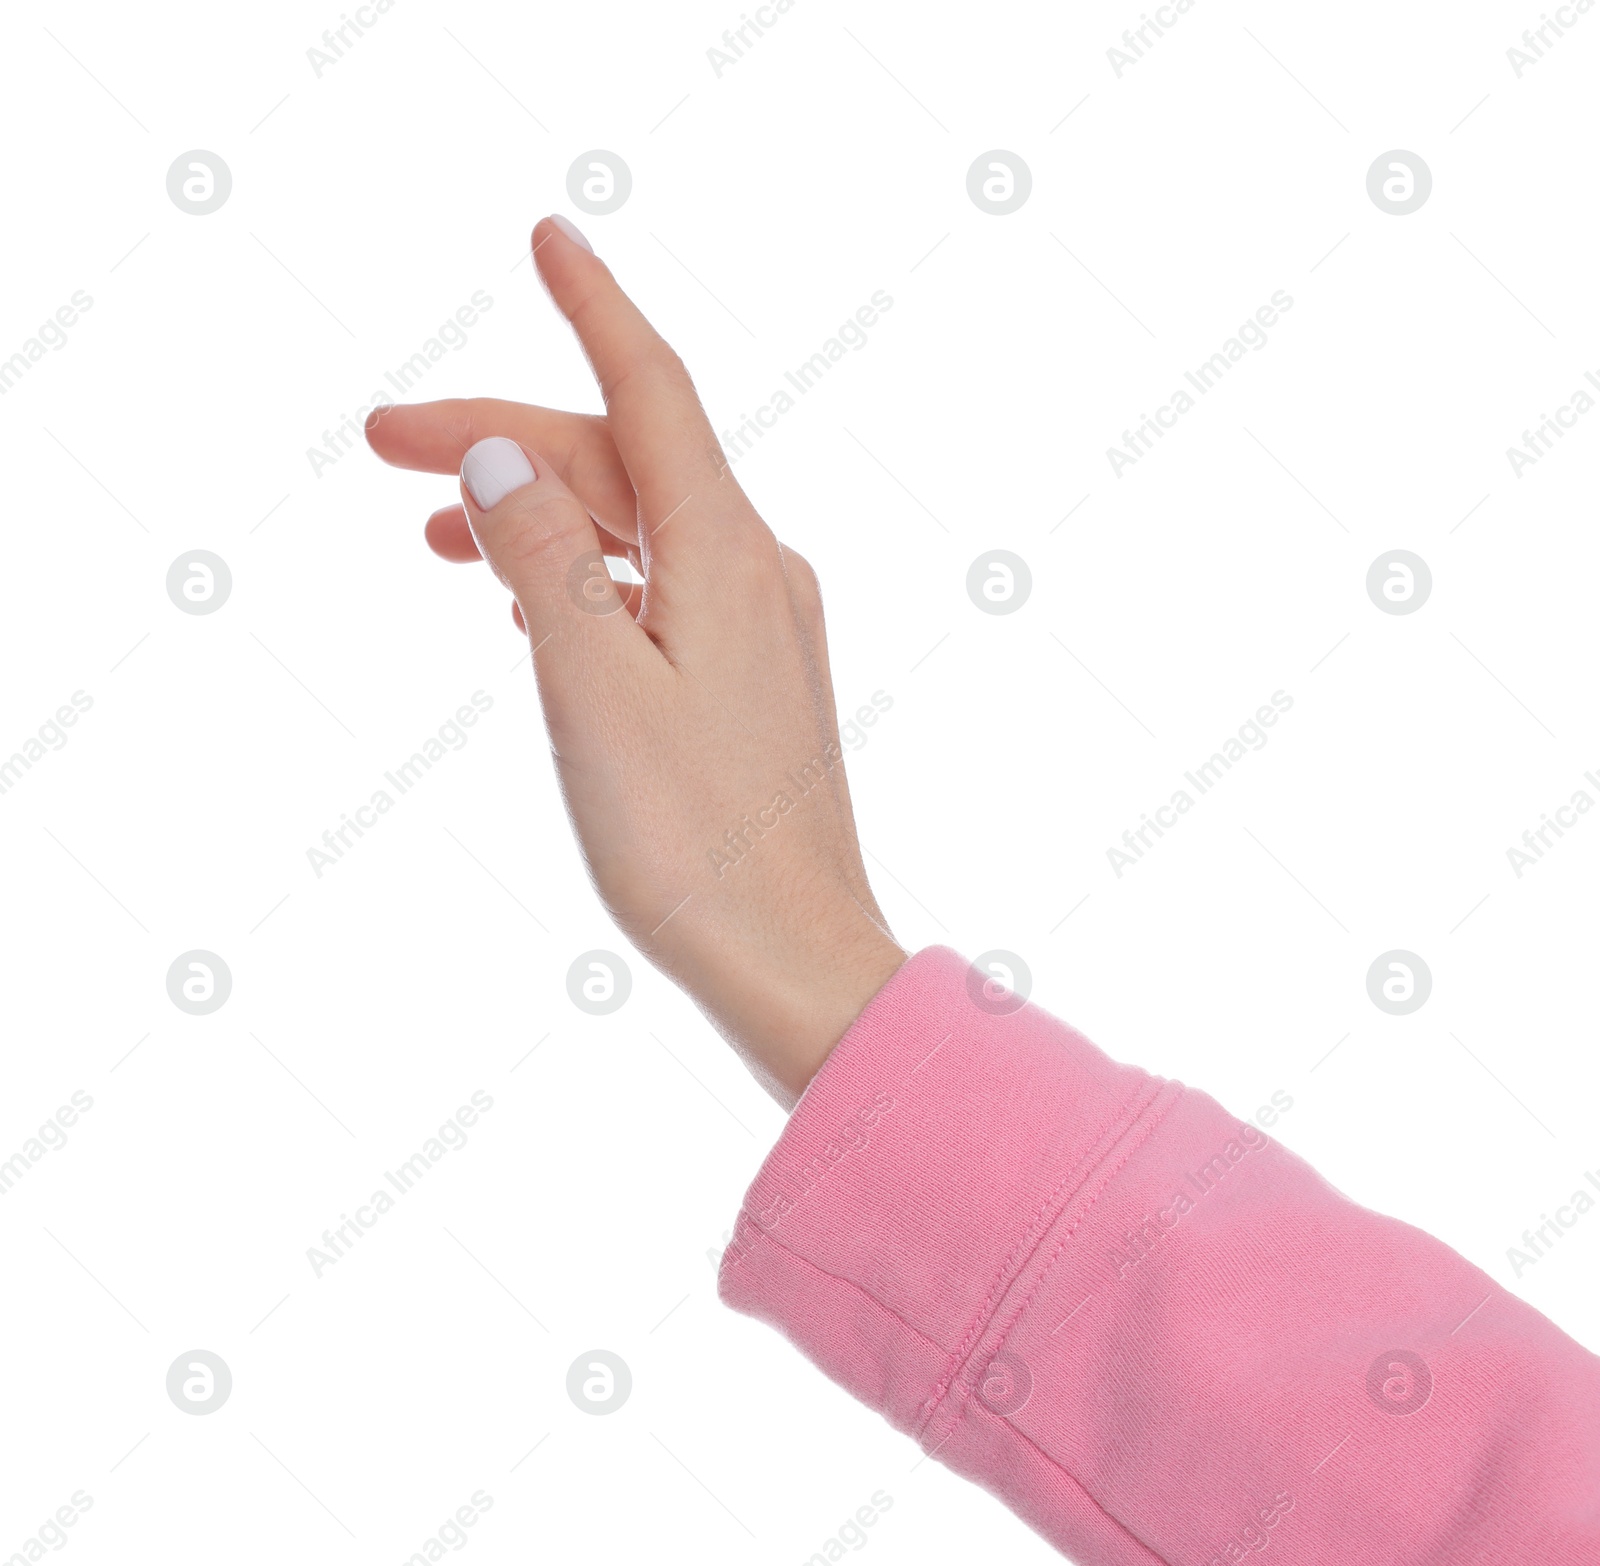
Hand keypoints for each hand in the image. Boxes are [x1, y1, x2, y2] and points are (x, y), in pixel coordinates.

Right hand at [366, 215, 906, 1106]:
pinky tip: (529, 605)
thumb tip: (504, 451)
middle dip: (505, 439)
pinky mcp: (750, 678)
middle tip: (385, 446)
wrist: (789, 956)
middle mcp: (755, 569)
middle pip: (622, 461)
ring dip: (535, 513)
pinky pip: (657, 589)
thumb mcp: (589, 685)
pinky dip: (584, 575)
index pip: (648, 390)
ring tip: (433, 536)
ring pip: (634, 528)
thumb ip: (541, 558)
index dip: (592, 307)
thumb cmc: (690, 841)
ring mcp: (760, 625)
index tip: (548, 237)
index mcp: (724, 551)